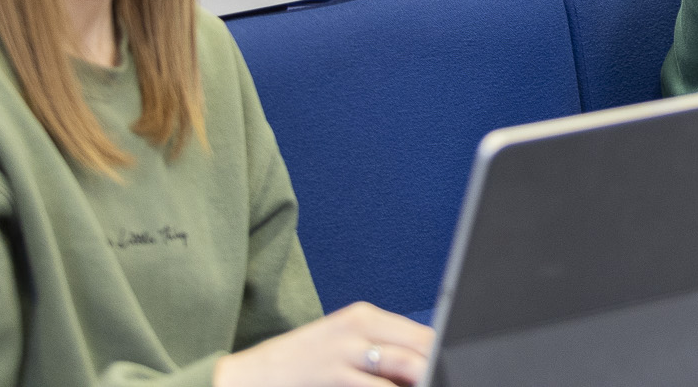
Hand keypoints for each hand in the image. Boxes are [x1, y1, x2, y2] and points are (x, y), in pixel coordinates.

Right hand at [215, 302, 432, 386]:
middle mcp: (358, 328)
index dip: (442, 355)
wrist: (246, 379)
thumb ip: (380, 352)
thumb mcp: (341, 347)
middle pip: (420, 349)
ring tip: (432, 382)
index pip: (422, 334)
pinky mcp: (332, 376)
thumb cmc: (299, 366)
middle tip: (443, 377)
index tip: (452, 367)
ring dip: (422, 379)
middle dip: (435, 369)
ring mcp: (345, 353)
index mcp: (363, 316)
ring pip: (408, 368)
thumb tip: (423, 366)